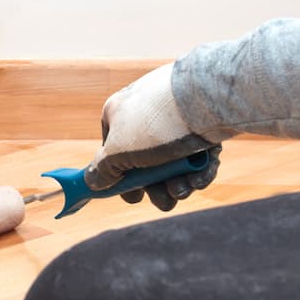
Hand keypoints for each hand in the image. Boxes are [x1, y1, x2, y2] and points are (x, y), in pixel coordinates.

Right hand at [86, 63, 221, 210]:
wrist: (207, 99)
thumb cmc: (155, 124)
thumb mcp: (117, 152)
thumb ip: (102, 170)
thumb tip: (92, 182)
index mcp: (120, 112)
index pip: (112, 149)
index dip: (121, 176)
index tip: (132, 194)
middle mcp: (147, 114)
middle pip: (146, 162)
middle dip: (155, 187)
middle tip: (164, 201)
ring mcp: (177, 119)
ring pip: (174, 162)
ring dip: (177, 183)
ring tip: (183, 189)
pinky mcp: (204, 124)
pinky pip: (196, 154)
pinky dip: (197, 171)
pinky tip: (199, 178)